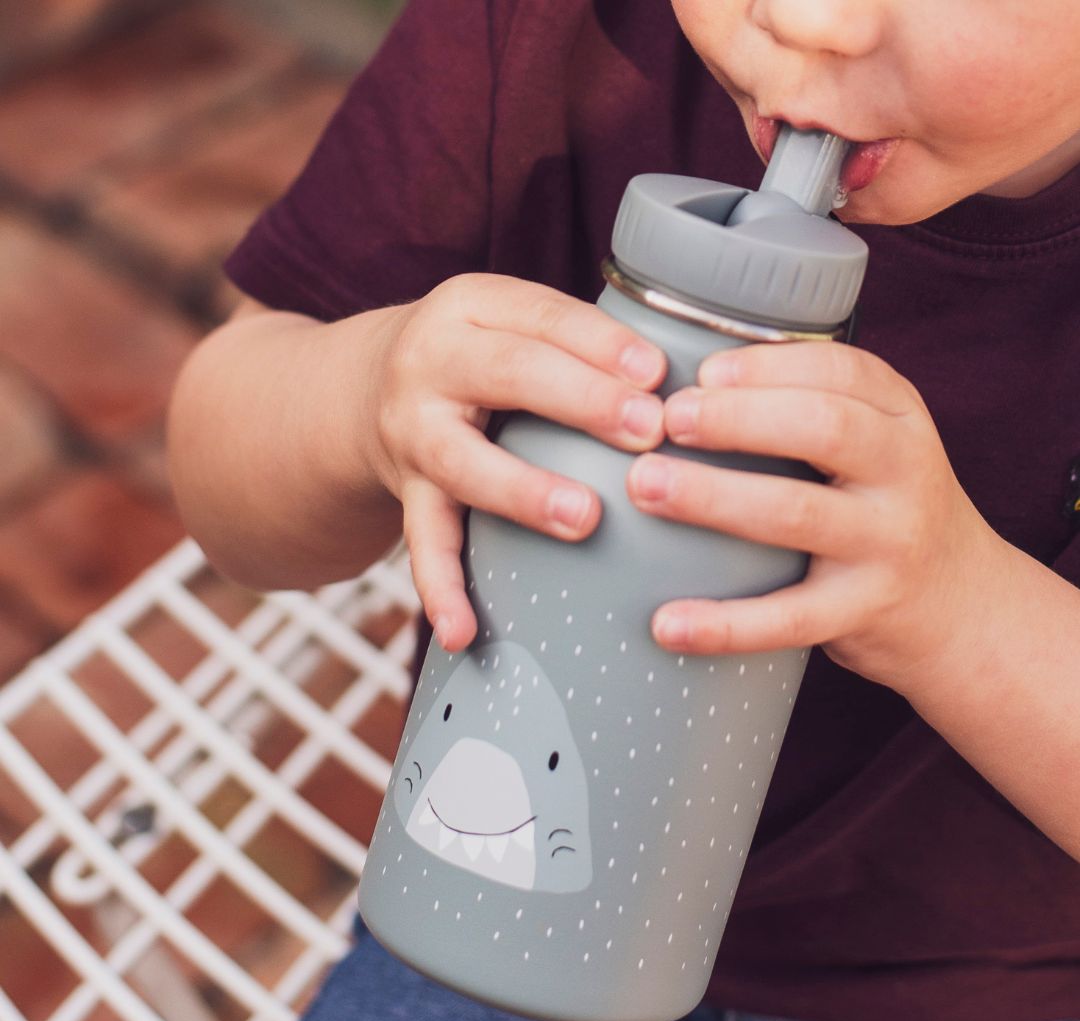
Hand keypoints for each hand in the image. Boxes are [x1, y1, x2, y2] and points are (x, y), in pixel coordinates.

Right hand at [365, 274, 667, 653]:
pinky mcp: (406, 490)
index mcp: (470, 306)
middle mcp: (431, 362)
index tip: (659, 373)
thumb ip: (580, 342)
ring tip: (583, 520)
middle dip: (581, 400)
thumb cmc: (480, 356)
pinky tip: (462, 633)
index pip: (542, 314)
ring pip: (462, 462)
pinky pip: (421, 541)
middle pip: (507, 374)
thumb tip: (692, 385)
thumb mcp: (512, 322)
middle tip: (647, 431)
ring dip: (523, 491)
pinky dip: (441, 588)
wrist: (367, 387)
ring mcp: (412, 432)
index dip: (601, 343)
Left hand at [625, 342, 1003, 691]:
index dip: (766, 366)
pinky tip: (664, 623)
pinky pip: (788, 618)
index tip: (700, 371)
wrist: (962, 609)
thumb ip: (809, 411)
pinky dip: (723, 624)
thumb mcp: (877, 446)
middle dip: (736, 418)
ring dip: (713, 497)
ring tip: (645, 486)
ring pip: (797, 513)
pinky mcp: (864, 612)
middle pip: (822, 428)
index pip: (841, 371)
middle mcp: (904, 474)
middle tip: (667, 420)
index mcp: (901, 419)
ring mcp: (888, 545)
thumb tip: (686, 389)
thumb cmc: (885, 510)